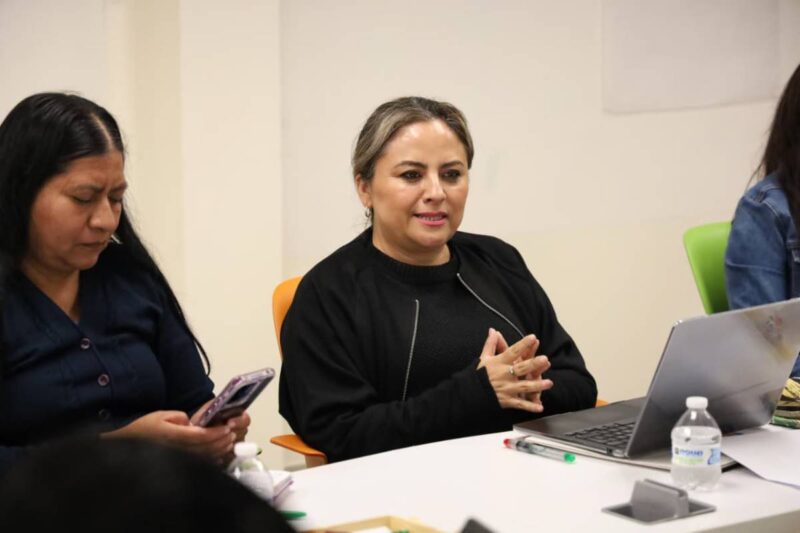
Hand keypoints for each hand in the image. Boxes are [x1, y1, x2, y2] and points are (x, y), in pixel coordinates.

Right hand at [103, 410, 235, 462]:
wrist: (127, 444)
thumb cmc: (145, 427)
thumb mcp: (162, 415)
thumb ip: (181, 418)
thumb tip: (194, 424)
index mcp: (174, 436)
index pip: (201, 436)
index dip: (215, 433)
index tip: (226, 428)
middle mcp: (178, 450)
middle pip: (205, 448)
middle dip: (221, 442)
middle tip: (232, 434)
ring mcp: (178, 459)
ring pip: (204, 458)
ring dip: (218, 451)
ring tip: (228, 443)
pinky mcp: (178, 464)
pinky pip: (198, 464)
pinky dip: (211, 460)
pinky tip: (218, 455)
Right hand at [477, 328, 552, 412]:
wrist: (469, 393)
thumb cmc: (479, 375)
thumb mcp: (483, 358)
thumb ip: (491, 344)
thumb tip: (493, 330)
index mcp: (499, 363)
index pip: (512, 351)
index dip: (523, 344)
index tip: (533, 337)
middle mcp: (504, 375)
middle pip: (521, 368)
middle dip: (533, 364)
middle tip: (544, 359)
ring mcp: (506, 389)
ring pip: (523, 386)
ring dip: (537, 385)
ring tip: (549, 383)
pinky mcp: (506, 401)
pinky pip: (520, 404)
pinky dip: (530, 407)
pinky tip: (540, 407)